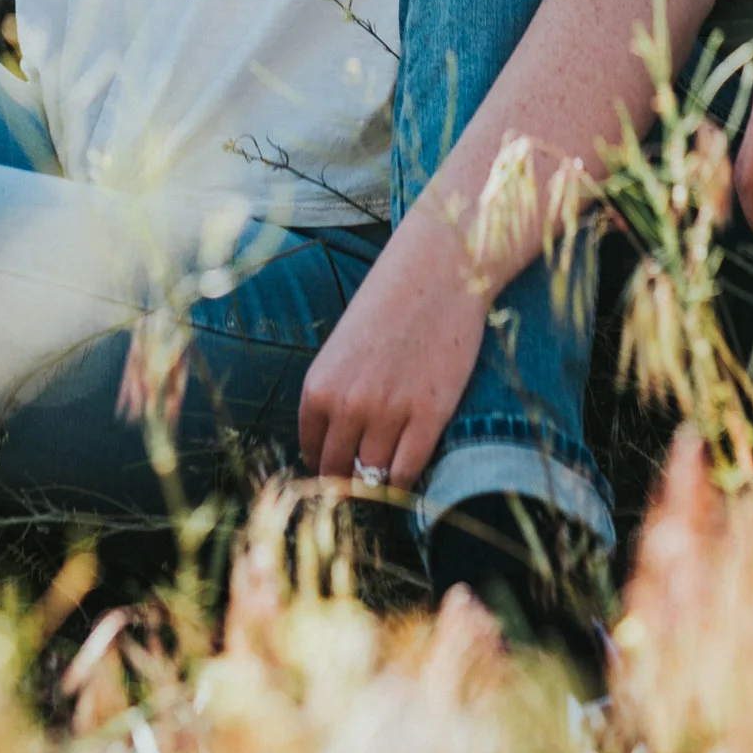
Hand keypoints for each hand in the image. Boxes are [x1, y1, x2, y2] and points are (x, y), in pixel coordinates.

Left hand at [296, 210, 490, 490]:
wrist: (440, 268)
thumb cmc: (392, 301)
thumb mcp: (345, 347)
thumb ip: (336, 394)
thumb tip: (339, 447)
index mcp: (320, 385)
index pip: (312, 451)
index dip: (326, 463)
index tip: (340, 466)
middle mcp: (348, 404)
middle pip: (339, 472)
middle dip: (349, 481)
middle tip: (364, 479)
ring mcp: (389, 413)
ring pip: (372, 479)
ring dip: (378, 483)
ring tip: (387, 476)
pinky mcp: (429, 416)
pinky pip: (407, 475)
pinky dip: (405, 484)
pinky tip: (409, 472)